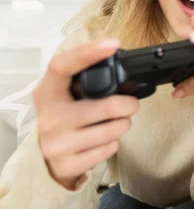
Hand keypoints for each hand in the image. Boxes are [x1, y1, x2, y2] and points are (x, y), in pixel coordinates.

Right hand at [33, 39, 139, 189]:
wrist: (48, 161)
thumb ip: (86, 80)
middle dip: (129, 105)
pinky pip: (109, 149)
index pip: (63, 66)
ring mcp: (56, 142)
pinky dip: (113, 144)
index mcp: (48, 92)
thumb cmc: (66, 119)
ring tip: (115, 123)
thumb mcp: (66, 97)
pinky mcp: (66, 164)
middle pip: (107, 105)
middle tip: (130, 105)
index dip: (88, 53)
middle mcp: (49, 116)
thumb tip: (116, 56)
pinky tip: (102, 141)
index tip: (112, 44)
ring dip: (123, 125)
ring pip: (113, 130)